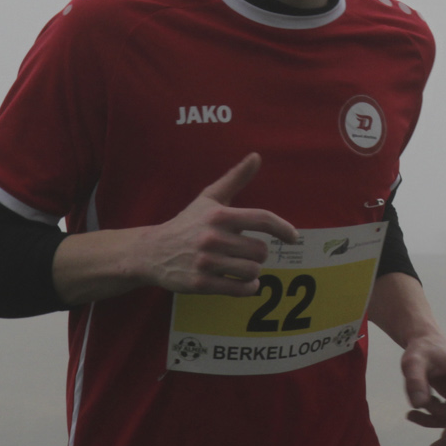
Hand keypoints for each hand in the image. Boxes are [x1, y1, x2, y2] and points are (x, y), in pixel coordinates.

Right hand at [132, 153, 300, 295]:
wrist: (152, 251)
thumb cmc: (187, 223)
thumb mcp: (209, 198)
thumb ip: (235, 178)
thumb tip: (257, 156)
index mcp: (219, 215)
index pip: (262, 219)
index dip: (283, 229)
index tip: (293, 237)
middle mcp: (212, 237)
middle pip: (260, 250)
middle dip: (259, 253)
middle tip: (248, 253)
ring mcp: (205, 262)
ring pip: (252, 271)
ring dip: (253, 271)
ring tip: (244, 267)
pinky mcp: (200, 284)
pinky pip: (239, 290)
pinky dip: (248, 289)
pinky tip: (246, 284)